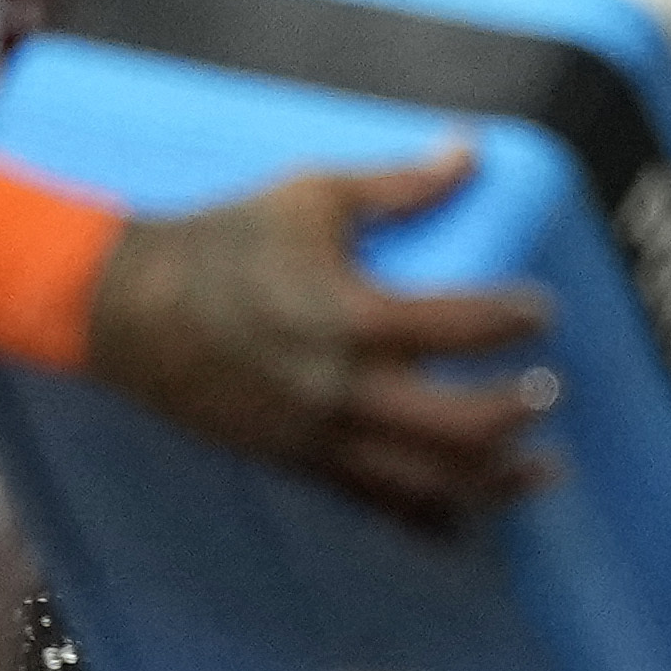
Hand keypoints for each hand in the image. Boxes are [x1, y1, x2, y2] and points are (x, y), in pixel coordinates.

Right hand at [87, 150, 557, 531]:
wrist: (120, 307)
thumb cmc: (217, 241)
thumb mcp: (310, 196)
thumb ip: (399, 184)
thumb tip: (471, 149)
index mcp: (352, 315)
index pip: (463, 323)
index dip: (516, 318)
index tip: (542, 310)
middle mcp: (342, 387)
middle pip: (460, 424)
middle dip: (516, 412)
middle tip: (550, 389)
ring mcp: (319, 434)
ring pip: (427, 481)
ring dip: (494, 481)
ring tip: (543, 470)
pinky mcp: (295, 461)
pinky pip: (374, 504)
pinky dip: (428, 520)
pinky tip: (468, 521)